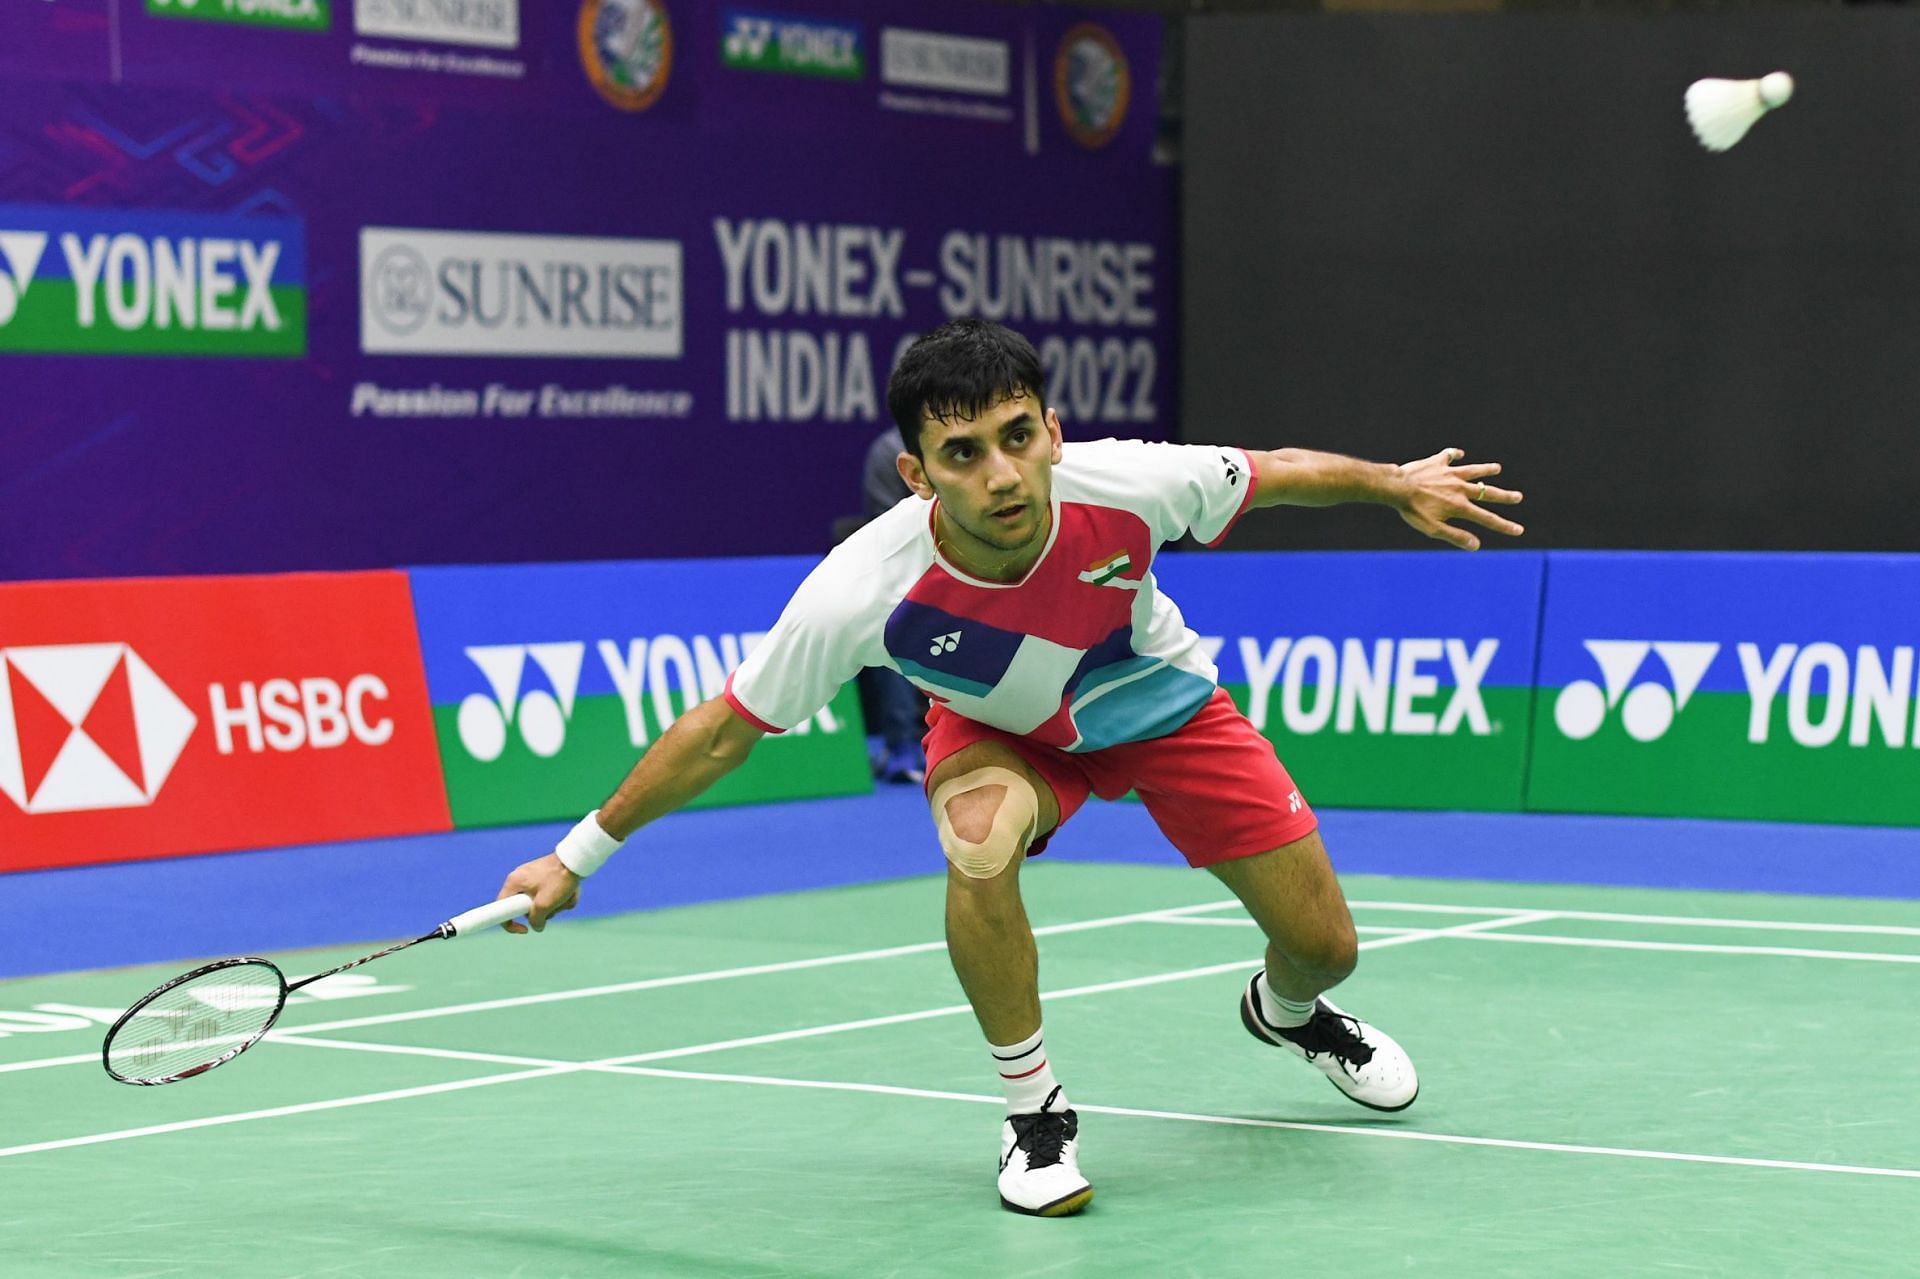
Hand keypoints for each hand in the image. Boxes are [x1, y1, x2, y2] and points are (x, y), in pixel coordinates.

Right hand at [496, 853, 580, 933]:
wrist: (576, 859)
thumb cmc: (558, 879)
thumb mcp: (545, 904)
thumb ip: (536, 920)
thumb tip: (537, 927)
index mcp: (514, 882)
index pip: (502, 908)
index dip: (510, 923)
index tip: (524, 930)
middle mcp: (520, 878)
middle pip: (525, 906)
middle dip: (542, 912)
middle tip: (554, 907)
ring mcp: (533, 876)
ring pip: (540, 901)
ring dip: (555, 905)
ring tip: (567, 896)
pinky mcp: (545, 876)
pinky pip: (550, 893)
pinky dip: (561, 897)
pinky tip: (572, 891)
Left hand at [1394, 447, 1523, 550]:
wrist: (1397, 487)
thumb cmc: (1413, 510)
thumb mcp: (1433, 529)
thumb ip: (1455, 536)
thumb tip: (1476, 546)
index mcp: (1460, 506)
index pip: (1487, 519)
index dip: (1504, 525)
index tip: (1518, 530)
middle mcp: (1460, 488)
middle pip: (1488, 492)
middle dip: (1504, 496)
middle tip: (1518, 496)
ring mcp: (1449, 473)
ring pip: (1473, 471)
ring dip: (1486, 470)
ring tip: (1497, 468)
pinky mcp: (1437, 462)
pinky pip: (1449, 456)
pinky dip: (1455, 455)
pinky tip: (1459, 454)